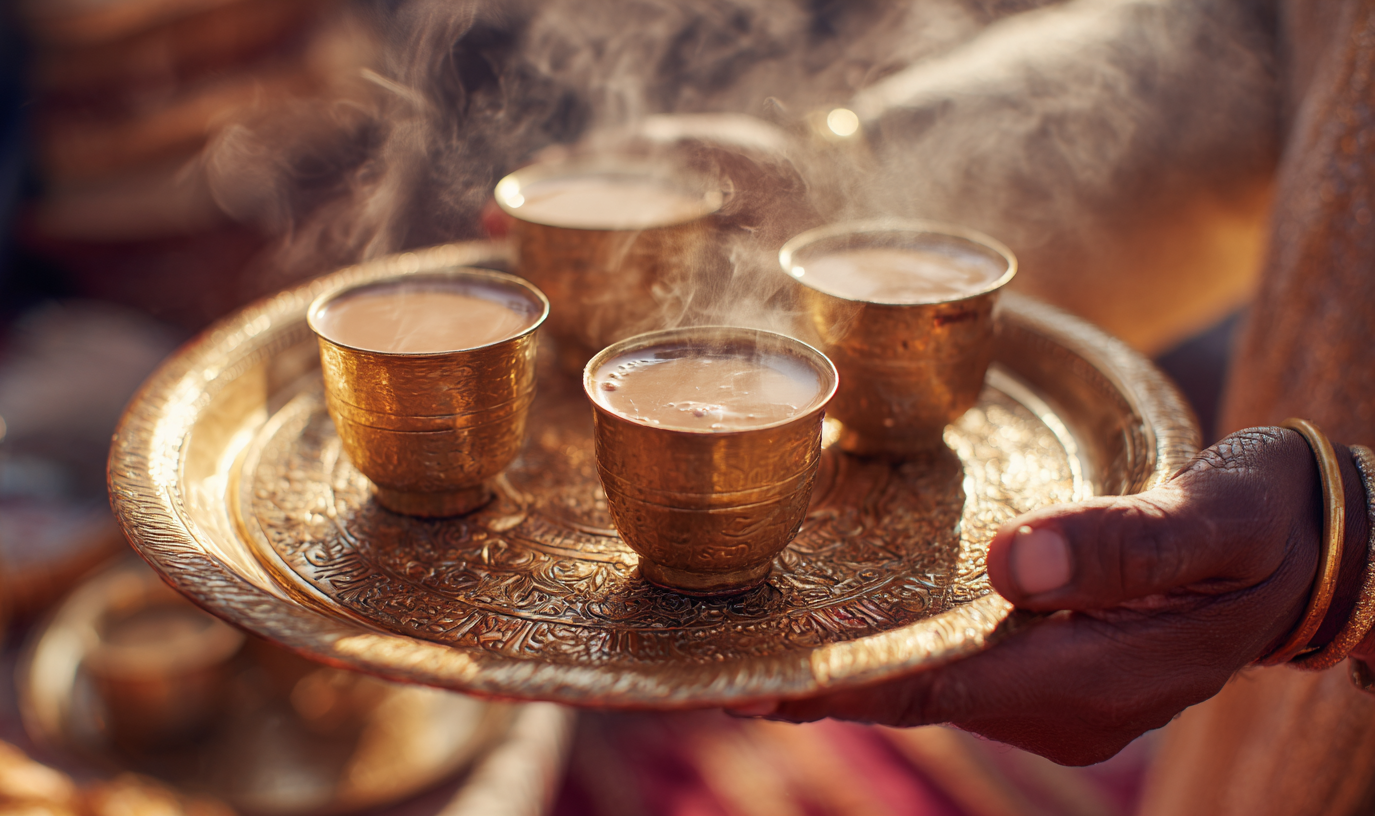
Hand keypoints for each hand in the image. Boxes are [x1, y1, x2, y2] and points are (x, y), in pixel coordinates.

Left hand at [739, 427, 1370, 764]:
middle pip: (921, 695)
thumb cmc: (1260, 521)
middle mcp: (1068, 706)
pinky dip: (901, 655)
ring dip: (856, 673)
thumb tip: (1013, 565)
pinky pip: (964, 669)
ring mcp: (1066, 698)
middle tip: (724, 667)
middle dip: (826, 688)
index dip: (844, 686)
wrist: (1311, 551)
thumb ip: (1119, 545)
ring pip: (937, 685)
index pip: (939, 683)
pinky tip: (851, 632)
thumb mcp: (1209, 520)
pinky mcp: (1062, 673)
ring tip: (763, 650)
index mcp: (1095, 676)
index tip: (757, 683)